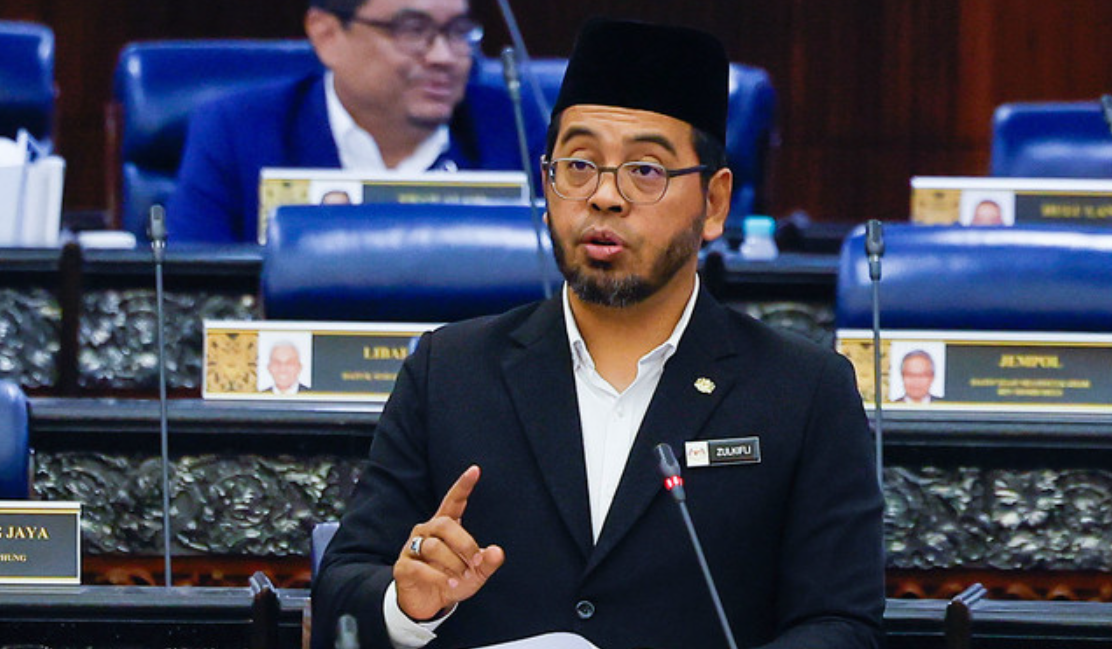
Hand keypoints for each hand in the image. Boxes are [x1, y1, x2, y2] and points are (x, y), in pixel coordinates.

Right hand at [393, 465, 504, 620]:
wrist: (428, 603)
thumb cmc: (453, 580)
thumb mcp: (475, 573)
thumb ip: (487, 562)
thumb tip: (498, 552)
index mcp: (445, 526)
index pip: (453, 500)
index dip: (463, 485)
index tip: (475, 470)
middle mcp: (427, 531)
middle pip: (445, 525)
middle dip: (465, 544)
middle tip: (475, 562)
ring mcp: (412, 547)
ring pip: (434, 547)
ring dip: (452, 565)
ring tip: (460, 578)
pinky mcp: (402, 566)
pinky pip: (420, 567)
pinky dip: (438, 578)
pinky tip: (448, 585)